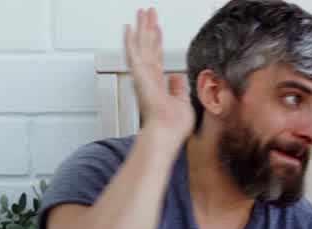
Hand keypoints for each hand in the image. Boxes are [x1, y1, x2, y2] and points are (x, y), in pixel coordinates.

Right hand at [124, 7, 194, 140]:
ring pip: (142, 44)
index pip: (157, 58)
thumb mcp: (182, 103)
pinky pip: (133, 52)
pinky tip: (129, 27)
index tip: (158, 30)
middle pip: (149, 46)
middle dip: (149, 28)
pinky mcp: (139, 75)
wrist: (167, 132)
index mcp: (158, 84)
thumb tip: (177, 78)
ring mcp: (143, 75)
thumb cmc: (173, 126)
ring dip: (142, 27)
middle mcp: (148, 78)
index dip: (157, 43)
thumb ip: (178, 89)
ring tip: (143, 12)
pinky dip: (130, 39)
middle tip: (148, 13)